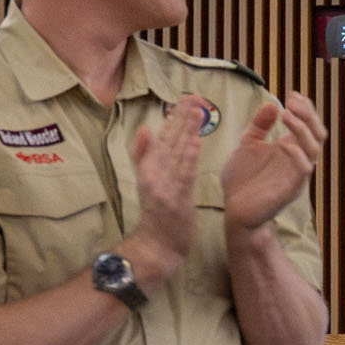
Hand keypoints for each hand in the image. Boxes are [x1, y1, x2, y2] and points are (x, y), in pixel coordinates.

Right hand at [123, 95, 214, 286]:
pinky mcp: (174, 200)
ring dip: (185, 131)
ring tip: (196, 111)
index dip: (172, 118)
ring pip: (176, 154)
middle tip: (192, 96)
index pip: (161, 138)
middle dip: (180, 117)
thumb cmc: (159, 216)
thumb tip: (148, 129)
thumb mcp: (151, 184)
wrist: (158, 247)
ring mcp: (163, 186)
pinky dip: (188, 158)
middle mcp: (154, 174)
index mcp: (151, 169)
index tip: (182, 99)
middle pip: (167, 141)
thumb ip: (148, 158)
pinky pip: (183, 175)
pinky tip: (195, 142)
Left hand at [222, 91, 325, 232]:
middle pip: (318, 134)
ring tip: (286, 114)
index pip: (309, 125)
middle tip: (292, 101)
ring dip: (302, 128)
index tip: (291, 94)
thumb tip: (273, 104)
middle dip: (309, 114)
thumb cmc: (242, 180)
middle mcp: (297, 161)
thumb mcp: (247, 144)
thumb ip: (259, 125)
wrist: (234, 210)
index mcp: (290, 149)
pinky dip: (297, 153)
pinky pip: (303, 169)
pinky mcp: (290, 189)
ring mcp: (296, 175)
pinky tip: (283, 142)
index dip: (305, 108)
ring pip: (314, 148)